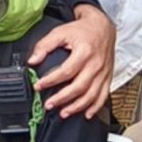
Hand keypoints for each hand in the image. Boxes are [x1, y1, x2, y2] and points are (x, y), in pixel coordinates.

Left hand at [30, 5, 113, 119]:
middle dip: (63, 99)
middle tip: (49, 104)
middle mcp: (96, 64)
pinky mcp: (108, 77)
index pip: (66, 71)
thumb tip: (32, 60)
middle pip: (80, 87)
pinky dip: (95, 107)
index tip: (38, 86)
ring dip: (77, 107)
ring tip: (64, 113)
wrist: (103, 27)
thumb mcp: (59, 32)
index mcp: (85, 52)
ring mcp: (104, 72)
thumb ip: (44, 46)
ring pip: (92, 95)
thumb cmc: (82, 31)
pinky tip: (86, 114)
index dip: (51, 80)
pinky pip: (104, 95)